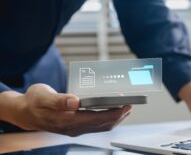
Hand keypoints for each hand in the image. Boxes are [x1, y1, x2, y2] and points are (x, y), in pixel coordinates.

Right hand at [0, 84, 131, 135]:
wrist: (24, 112)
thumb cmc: (33, 102)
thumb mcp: (43, 96)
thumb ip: (59, 100)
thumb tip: (75, 101)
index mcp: (67, 121)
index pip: (97, 119)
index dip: (114, 113)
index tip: (126, 105)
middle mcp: (74, 127)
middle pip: (103, 124)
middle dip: (120, 115)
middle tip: (131, 104)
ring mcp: (75, 128)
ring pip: (101, 126)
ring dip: (115, 117)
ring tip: (126, 108)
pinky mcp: (75, 125)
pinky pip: (96, 124)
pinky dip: (107, 118)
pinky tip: (111, 110)